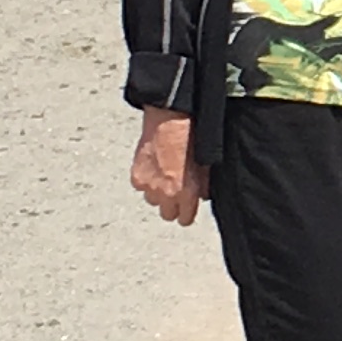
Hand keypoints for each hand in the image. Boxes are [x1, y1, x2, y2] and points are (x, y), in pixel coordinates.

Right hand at [130, 109, 206, 225]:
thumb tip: (203, 196)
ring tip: (165, 176)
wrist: (169, 120)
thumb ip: (203, 185)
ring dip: (158, 193)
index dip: (188, 213)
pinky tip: (154, 168)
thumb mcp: (205, 163)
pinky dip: (147, 181)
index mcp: (184, 192)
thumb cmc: (191, 138)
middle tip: (177, 192)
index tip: (189, 207)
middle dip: (173, 206)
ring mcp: (148, 185)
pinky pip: (141, 187)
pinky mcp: (136, 176)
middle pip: (167, 215)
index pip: (184, 220)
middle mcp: (164, 193)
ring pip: (153, 201)